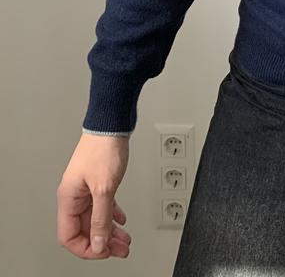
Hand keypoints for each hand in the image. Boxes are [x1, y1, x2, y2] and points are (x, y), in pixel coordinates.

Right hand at [56, 132, 131, 258]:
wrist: (111, 124)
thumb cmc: (104, 148)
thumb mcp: (104, 188)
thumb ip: (101, 218)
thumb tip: (98, 243)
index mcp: (68, 199)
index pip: (69, 236)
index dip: (87, 248)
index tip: (104, 252)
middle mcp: (74, 195)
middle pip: (85, 229)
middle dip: (103, 242)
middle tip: (120, 250)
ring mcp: (86, 188)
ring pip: (95, 218)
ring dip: (110, 231)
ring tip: (124, 240)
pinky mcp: (97, 181)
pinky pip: (102, 205)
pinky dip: (112, 215)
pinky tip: (121, 220)